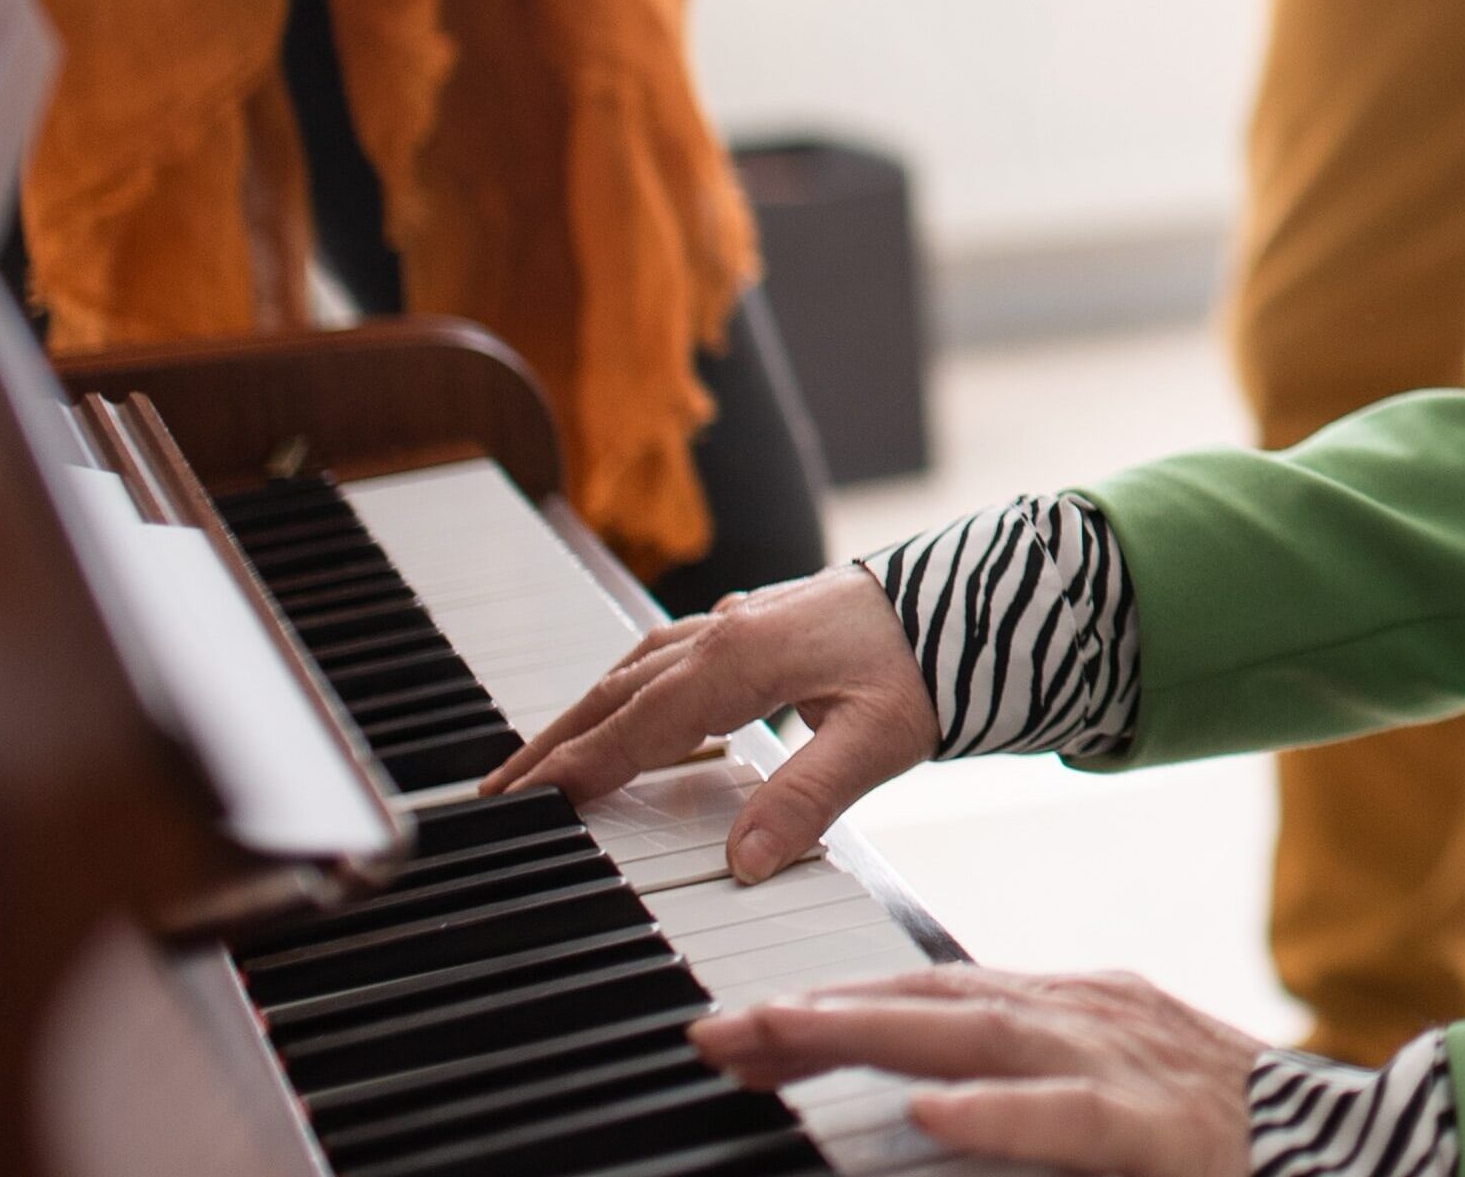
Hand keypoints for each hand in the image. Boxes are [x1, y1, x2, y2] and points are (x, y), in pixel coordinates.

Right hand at [485, 564, 934, 884]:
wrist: (967, 601)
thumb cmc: (927, 664)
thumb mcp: (877, 741)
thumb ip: (806, 799)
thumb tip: (744, 862)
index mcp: (738, 661)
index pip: (636, 725)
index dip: (578, 768)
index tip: (524, 806)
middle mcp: (721, 633)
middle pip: (614, 696)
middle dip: (552, 745)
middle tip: (496, 794)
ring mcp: (732, 624)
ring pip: (633, 673)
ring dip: (582, 717)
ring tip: (538, 765)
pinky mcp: (750, 626)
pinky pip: (666, 661)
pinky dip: (627, 693)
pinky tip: (626, 717)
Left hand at [693, 967, 1264, 1176]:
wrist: (1362, 1150)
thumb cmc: (1227, 1135)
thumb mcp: (1107, 1097)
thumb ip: (1023, 1091)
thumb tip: (918, 1104)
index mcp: (1075, 1010)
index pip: (932, 992)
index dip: (835, 1001)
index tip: (744, 1024)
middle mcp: (1093, 1017)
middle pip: (934, 1001)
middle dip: (821, 1010)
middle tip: (717, 1030)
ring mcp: (1130, 1065)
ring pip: (983, 1038)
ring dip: (874, 1034)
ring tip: (784, 1038)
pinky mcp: (1165, 1129)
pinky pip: (1072, 1117)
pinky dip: (1002, 1111)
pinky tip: (932, 1113)